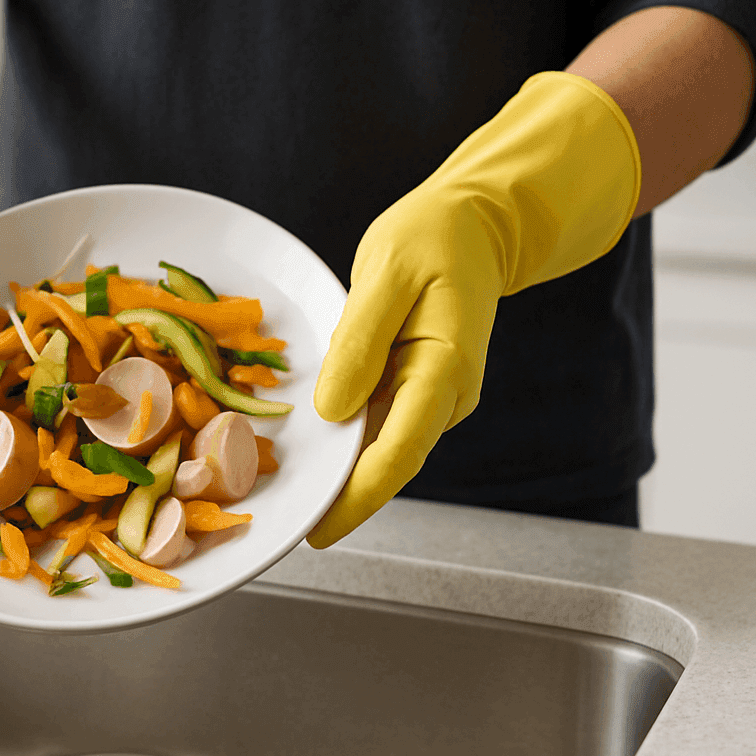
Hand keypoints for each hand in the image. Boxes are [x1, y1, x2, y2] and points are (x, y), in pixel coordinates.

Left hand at [307, 72, 640, 547]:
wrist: (474, 226)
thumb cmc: (434, 238)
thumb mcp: (388, 273)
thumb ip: (360, 341)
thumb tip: (332, 411)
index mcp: (444, 368)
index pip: (399, 451)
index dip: (358, 498)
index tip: (320, 529)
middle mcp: (444, 395)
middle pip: (388, 462)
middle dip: (340, 497)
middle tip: (281, 521)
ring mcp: (430, 396)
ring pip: (379, 448)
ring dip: (338, 472)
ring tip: (282, 492)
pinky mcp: (413, 388)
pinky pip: (375, 424)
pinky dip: (342, 440)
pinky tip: (305, 450)